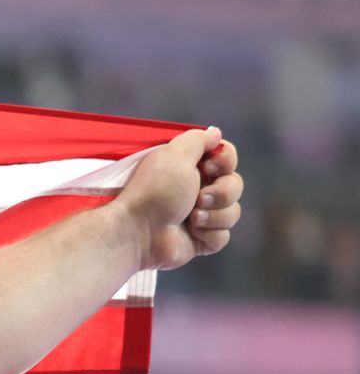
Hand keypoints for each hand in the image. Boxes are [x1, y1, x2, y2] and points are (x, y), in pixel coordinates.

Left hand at [118, 126, 243, 270]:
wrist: (138, 231)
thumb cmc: (153, 192)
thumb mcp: (175, 155)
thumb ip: (198, 140)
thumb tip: (216, 133)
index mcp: (189, 168)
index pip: (227, 158)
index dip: (225, 162)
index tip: (208, 167)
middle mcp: (196, 191)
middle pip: (235, 185)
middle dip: (222, 192)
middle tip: (198, 197)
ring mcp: (200, 217)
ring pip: (232, 212)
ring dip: (215, 214)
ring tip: (191, 217)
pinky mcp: (200, 240)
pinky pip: (223, 236)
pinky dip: (209, 234)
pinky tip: (190, 232)